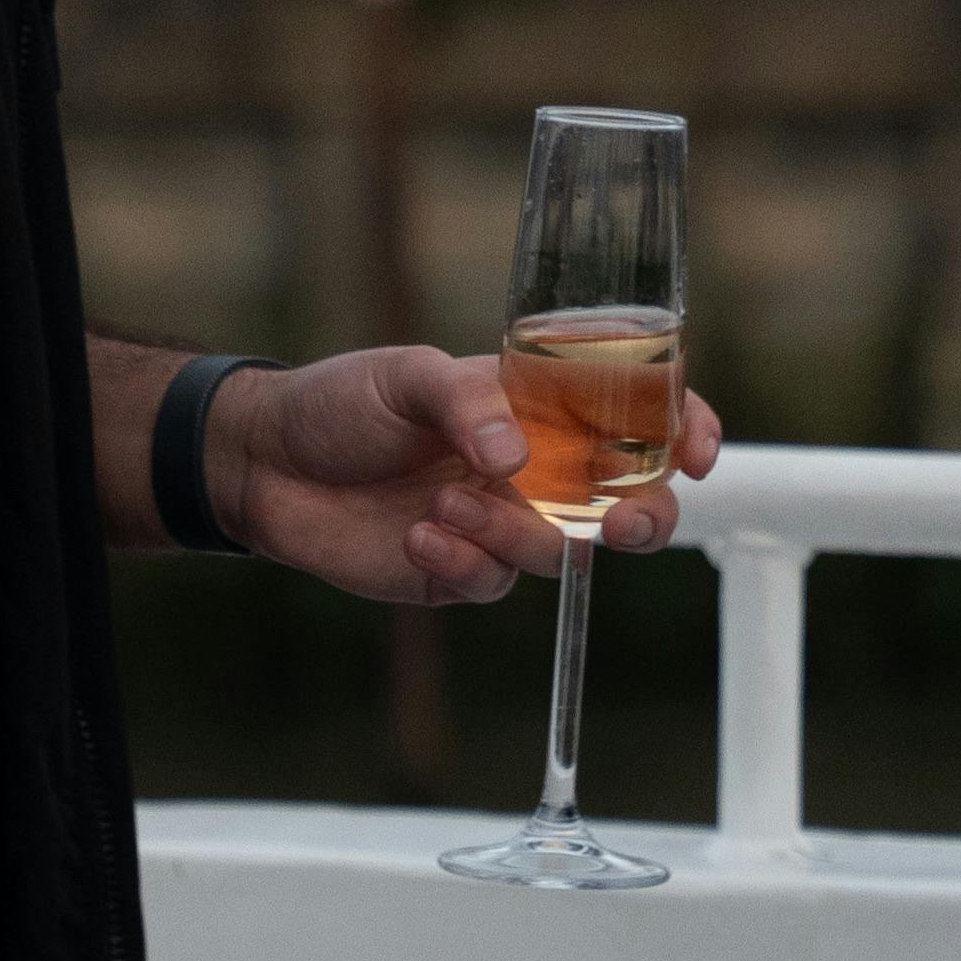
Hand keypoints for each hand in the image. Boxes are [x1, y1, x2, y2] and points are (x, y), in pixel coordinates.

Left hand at [199, 341, 726, 609]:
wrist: (263, 465)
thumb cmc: (341, 402)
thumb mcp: (407, 376)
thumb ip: (467, 404)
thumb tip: (518, 456)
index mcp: (540, 406)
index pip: (637, 413)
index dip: (683, 427)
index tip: (697, 451)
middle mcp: (535, 468)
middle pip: (630, 502)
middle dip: (641, 517)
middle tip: (617, 524)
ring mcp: (502, 525)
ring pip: (559, 551)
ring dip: (512, 532)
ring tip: (442, 505)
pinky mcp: (459, 574)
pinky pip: (492, 584)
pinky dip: (461, 562)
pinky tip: (416, 536)